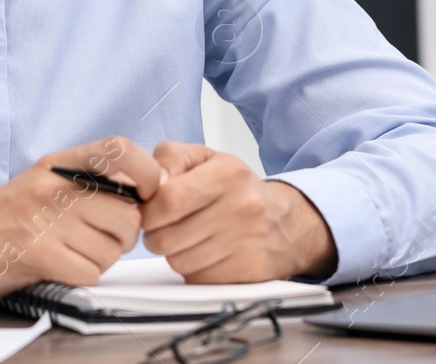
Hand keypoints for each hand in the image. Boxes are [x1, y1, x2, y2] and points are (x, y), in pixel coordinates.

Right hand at [0, 136, 163, 301]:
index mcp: (59, 163)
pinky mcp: (40, 253)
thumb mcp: (46, 180)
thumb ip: (91, 178)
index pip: (120, 149)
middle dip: (122, 236)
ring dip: (101, 259)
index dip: (147, 172)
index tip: (148, 193)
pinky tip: (61, 267)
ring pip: (113, 249)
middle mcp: (54, 186)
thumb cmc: (9, 216)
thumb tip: (147, 187)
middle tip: (99, 238)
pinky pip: (91, 272)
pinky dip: (82, 276)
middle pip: (128, 213)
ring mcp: (46, 218)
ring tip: (72, 252)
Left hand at [141, 141, 337, 282]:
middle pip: (166, 237)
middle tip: (166, 227)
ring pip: (178, 262)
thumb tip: (152, 180)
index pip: (167, 200)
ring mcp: (247, 241)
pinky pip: (197, 279)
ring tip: (190, 239)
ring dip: (174, 254)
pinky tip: (207, 254)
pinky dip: (194, 270)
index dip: (149, 210)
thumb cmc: (237, 189)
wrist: (286, 223)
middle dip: (156, 235)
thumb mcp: (206, 158)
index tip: (150, 210)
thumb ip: (171, 157)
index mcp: (227, 173)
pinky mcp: (249, 271)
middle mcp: (242, 207)